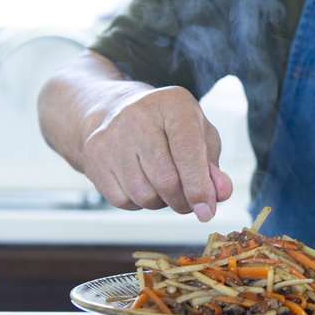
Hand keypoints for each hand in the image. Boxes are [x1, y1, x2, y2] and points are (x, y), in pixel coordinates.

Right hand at [79, 85, 232, 221]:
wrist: (117, 111)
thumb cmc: (169, 126)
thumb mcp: (200, 134)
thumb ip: (212, 165)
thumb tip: (221, 193)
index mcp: (172, 104)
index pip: (187, 151)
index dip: (199, 186)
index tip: (207, 210)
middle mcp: (137, 116)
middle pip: (165, 179)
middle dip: (183, 201)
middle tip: (190, 203)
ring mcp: (111, 136)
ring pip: (143, 195)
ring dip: (161, 203)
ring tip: (165, 187)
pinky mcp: (94, 157)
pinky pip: (122, 200)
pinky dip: (139, 203)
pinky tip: (143, 184)